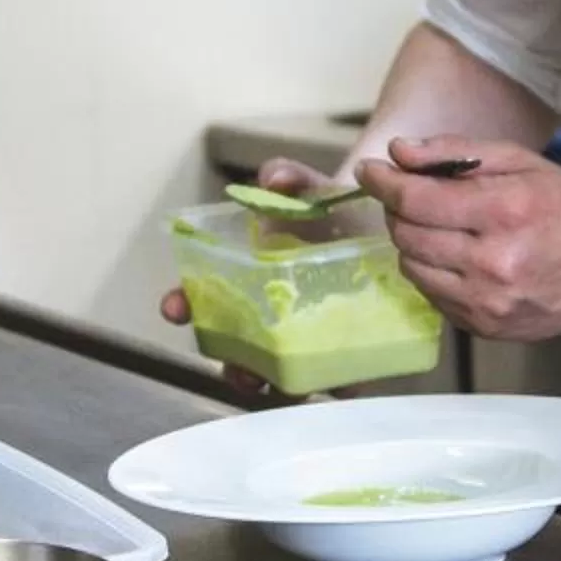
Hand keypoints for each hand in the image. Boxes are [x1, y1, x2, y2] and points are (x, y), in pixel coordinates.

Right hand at [162, 157, 333, 393]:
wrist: (387, 230)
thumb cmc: (335, 215)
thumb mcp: (313, 192)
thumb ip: (291, 179)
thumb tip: (273, 178)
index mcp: (249, 278)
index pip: (203, 298)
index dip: (184, 303)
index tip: (173, 306)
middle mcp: (270, 317)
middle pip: (234, 349)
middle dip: (227, 359)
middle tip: (232, 364)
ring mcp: (306, 341)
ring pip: (276, 376)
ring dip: (271, 382)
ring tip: (272, 380)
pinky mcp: (347, 356)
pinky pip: (335, 379)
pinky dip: (333, 382)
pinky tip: (337, 378)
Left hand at [360, 137, 560, 343]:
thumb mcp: (521, 163)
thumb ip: (455, 152)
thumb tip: (398, 152)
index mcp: (504, 212)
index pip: (416, 200)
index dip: (383, 182)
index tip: (370, 170)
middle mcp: (493, 262)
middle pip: (406, 235)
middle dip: (398, 209)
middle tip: (410, 195)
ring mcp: (487, 302)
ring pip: (412, 267)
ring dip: (412, 242)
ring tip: (440, 226)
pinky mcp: (484, 327)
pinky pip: (431, 295)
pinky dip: (432, 271)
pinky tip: (459, 256)